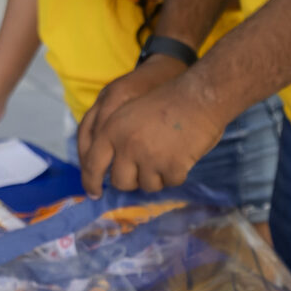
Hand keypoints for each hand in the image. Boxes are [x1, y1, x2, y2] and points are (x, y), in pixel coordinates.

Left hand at [81, 69, 228, 195]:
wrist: (199, 96)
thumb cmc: (167, 99)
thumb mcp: (129, 111)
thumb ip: (114, 136)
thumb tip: (107, 169)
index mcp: (111, 128)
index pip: (92, 164)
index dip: (91, 182)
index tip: (94, 193)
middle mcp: (126, 145)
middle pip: (120, 182)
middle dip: (132, 180)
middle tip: (146, 168)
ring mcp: (149, 157)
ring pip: (147, 185)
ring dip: (157, 176)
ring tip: (168, 154)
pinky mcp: (171, 167)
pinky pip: (170, 182)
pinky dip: (177, 173)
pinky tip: (182, 155)